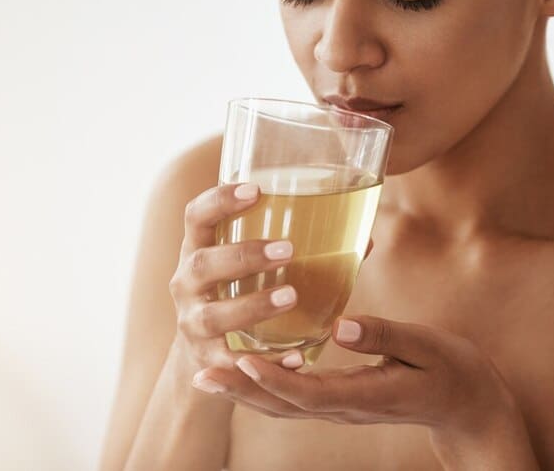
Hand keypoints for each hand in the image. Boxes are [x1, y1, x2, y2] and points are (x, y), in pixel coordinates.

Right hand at [168, 182, 304, 377]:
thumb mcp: (254, 268)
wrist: (206, 358)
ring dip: (253, 305)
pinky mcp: (206, 362)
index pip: (197, 216)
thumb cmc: (241, 294)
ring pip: (215, 315)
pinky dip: (265, 361)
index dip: (219, 200)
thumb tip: (366, 239)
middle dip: (245, 255)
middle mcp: (186, 284)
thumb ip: (302, 250)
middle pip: (204, 264)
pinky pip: (232, 363)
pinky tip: (297, 357)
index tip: (255, 190)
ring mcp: (192, 324)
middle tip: (288, 250)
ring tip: (292, 296)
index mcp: (199, 250)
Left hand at [193, 312, 522, 438]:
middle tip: (201, 375)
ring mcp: (344, 409)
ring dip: (244, 394)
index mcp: (368, 396)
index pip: (311, 394)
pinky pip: (297, 399)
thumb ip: (384, 336)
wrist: (467, 404)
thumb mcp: (426, 347)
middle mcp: (348, 409)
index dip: (274, 380)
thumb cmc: (451, 370)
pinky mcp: (343, 400)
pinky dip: (266, 387)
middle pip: (285, 406)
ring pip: (285, 406)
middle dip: (241, 392)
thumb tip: (340, 326)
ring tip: (207, 377)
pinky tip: (247, 371)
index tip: (242, 362)